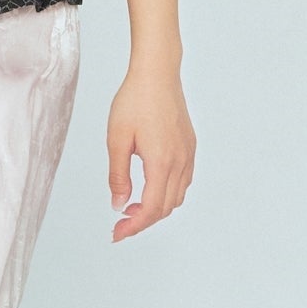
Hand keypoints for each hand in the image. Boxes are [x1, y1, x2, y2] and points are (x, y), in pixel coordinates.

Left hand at [106, 64, 194, 239]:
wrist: (157, 73)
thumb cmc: (134, 101)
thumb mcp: (116, 139)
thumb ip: (118, 175)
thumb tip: (119, 205)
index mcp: (161, 162)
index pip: (151, 209)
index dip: (134, 226)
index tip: (117, 233)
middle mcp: (180, 162)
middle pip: (165, 208)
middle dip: (143, 221)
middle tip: (120, 225)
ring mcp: (188, 154)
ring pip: (176, 197)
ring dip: (156, 208)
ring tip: (132, 207)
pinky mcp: (189, 147)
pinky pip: (183, 181)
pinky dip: (167, 193)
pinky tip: (149, 188)